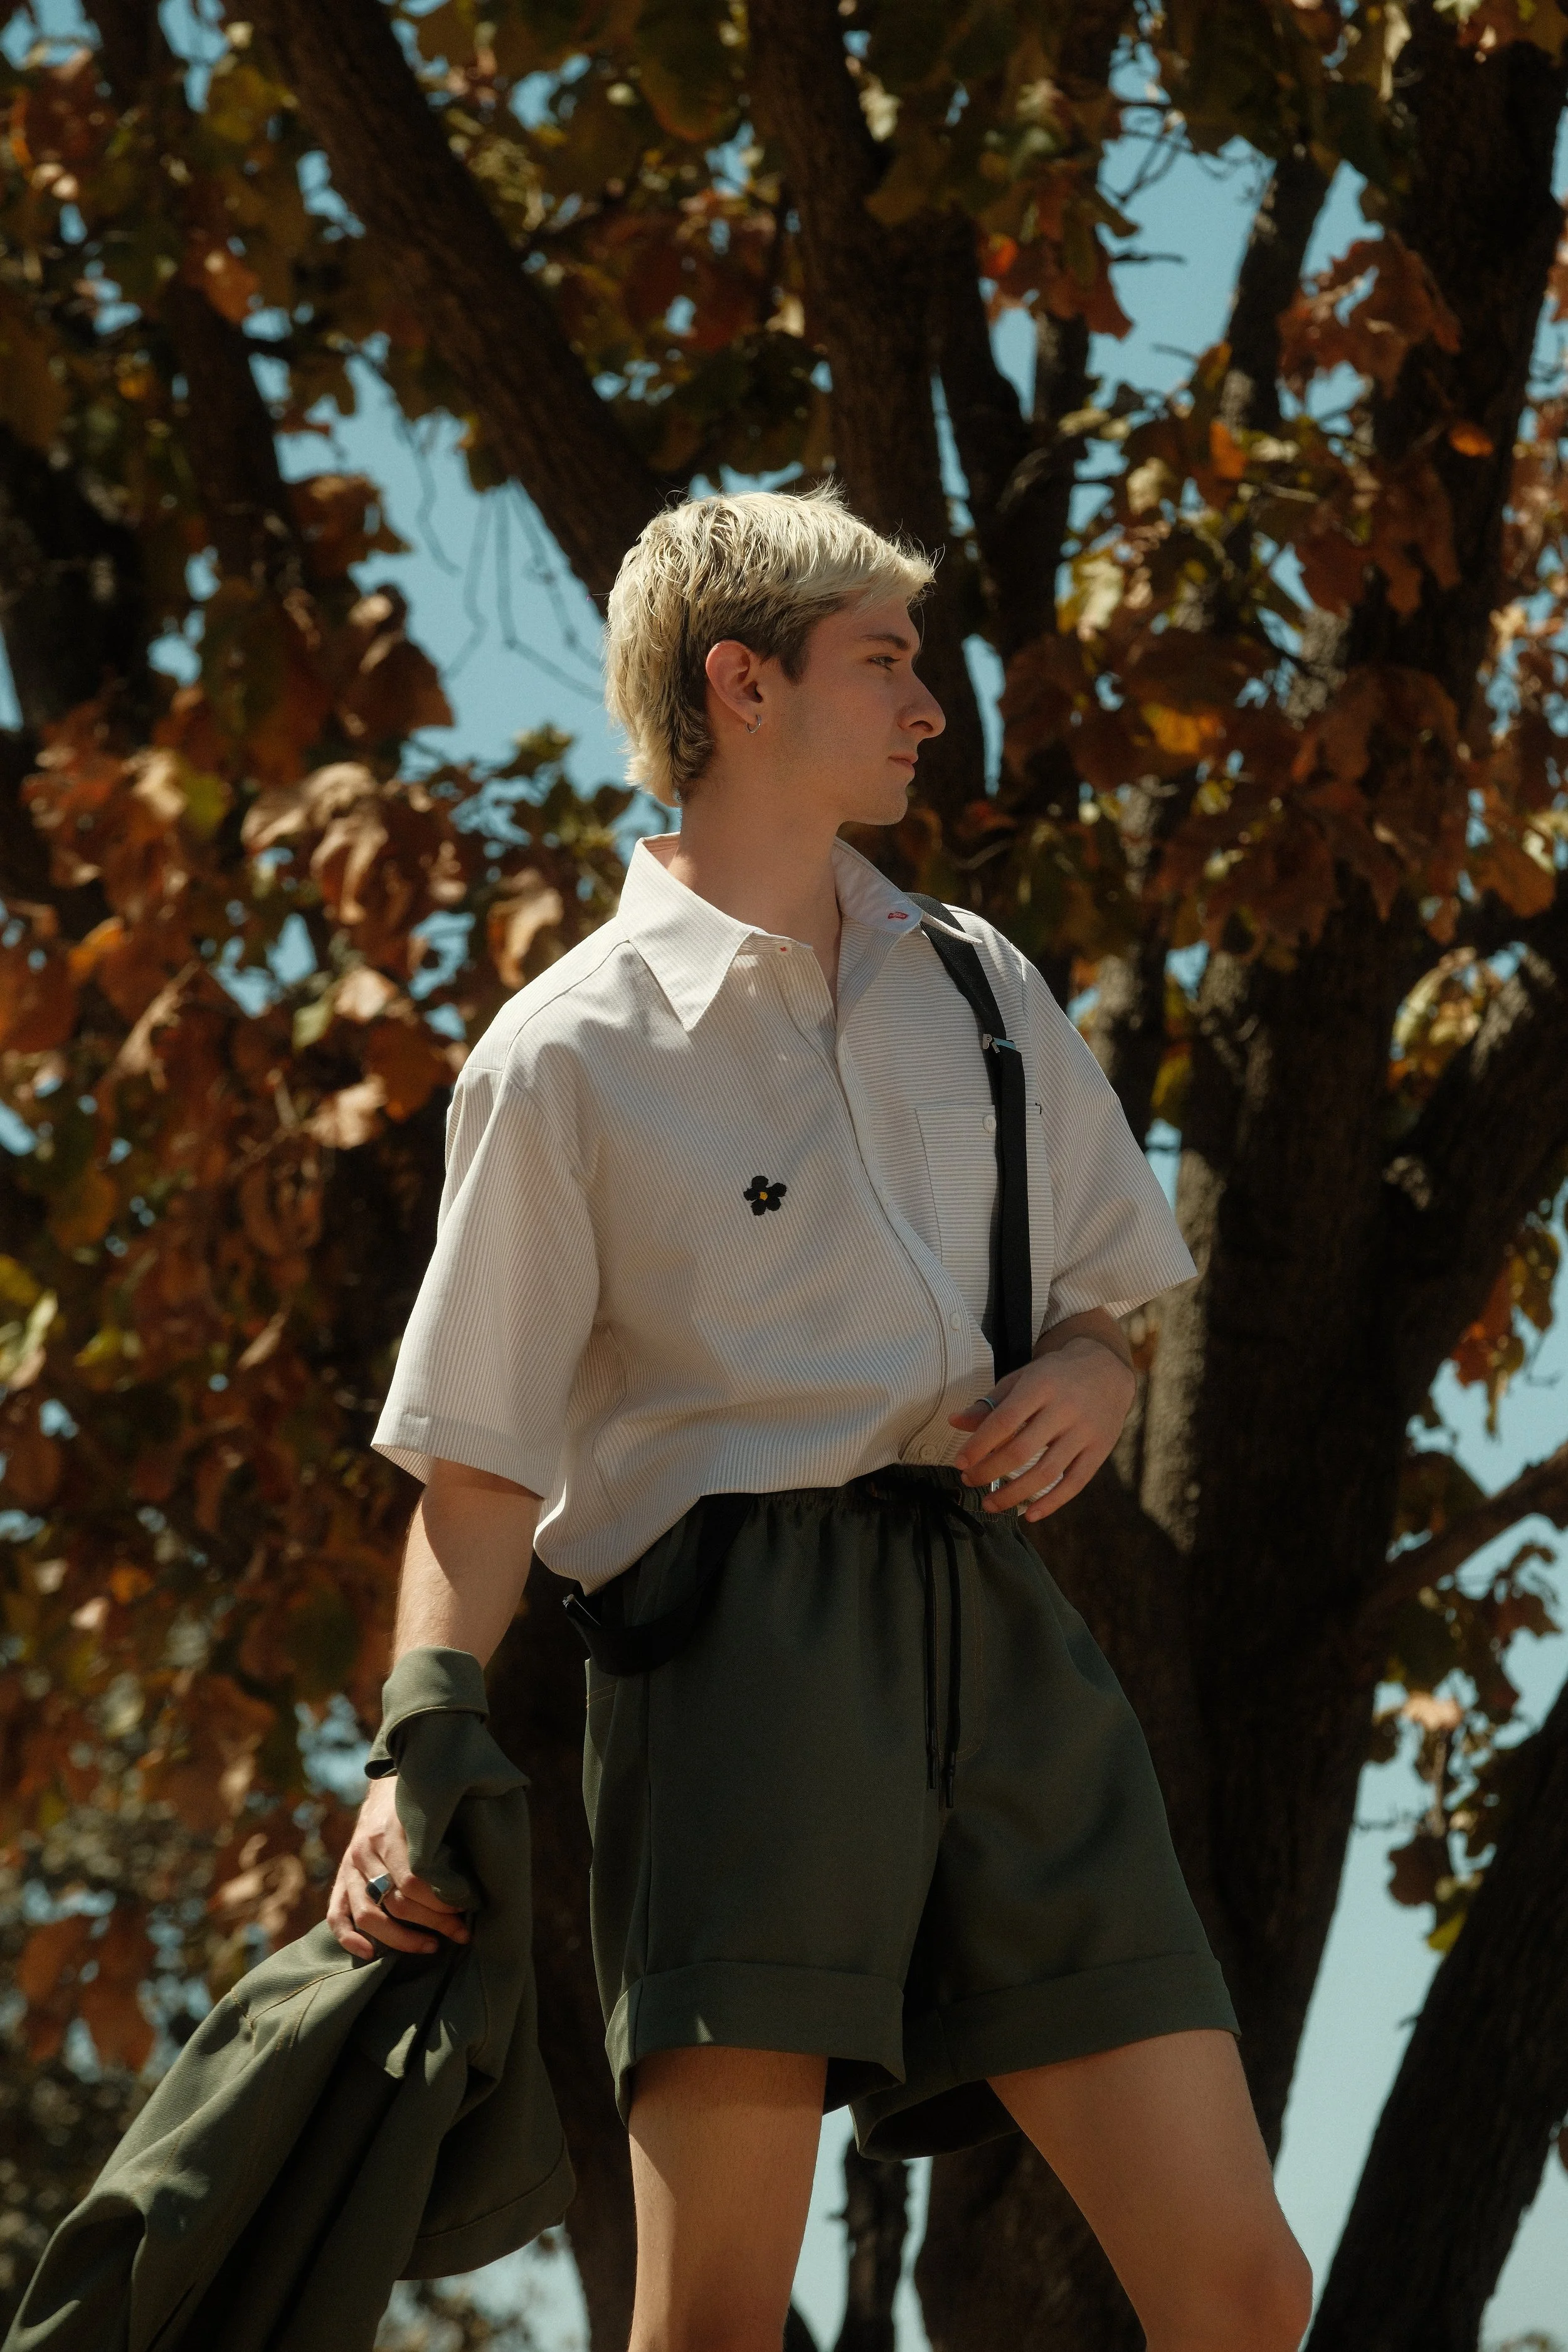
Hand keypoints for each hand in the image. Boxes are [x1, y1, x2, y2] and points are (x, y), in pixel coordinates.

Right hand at [326, 1771, 471, 1959]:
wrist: (387, 1787)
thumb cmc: (420, 1805)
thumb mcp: (432, 1814)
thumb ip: (444, 1844)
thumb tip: (474, 1885)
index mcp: (391, 1832)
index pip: (413, 1881)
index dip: (441, 1903)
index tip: (466, 1911)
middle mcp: (366, 1851)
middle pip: (396, 1902)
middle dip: (432, 1923)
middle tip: (460, 1933)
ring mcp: (350, 1866)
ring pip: (369, 1915)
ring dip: (401, 1939)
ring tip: (432, 1946)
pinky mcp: (341, 1878)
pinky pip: (336, 1914)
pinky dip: (349, 1938)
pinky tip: (369, 1953)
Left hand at [949, 1336, 1135, 1521]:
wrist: (1106, 1369)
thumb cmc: (1054, 1377)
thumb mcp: (1021, 1379)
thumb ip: (990, 1403)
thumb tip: (954, 1422)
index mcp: (1040, 1386)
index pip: (1003, 1421)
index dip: (979, 1446)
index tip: (960, 1463)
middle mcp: (1065, 1409)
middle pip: (1022, 1451)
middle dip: (989, 1471)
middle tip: (968, 1481)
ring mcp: (1085, 1432)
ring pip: (1046, 1473)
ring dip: (1014, 1494)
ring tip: (989, 1504)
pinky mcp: (1100, 1451)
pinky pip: (1075, 1483)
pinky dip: (1051, 1503)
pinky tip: (1029, 1515)